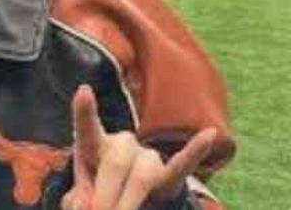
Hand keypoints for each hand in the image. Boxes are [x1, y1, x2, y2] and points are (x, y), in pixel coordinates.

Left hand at [61, 85, 216, 209]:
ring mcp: (146, 157)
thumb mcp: (83, 193)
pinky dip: (195, 150)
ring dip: (128, 202)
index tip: (84, 91)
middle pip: (116, 162)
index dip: (84, 110)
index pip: (87, 127)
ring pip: (142, 176)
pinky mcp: (169, 175)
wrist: (124, 199)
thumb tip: (86, 206)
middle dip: (105, 194)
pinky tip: (209, 134)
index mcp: (93, 144)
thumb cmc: (97, 190)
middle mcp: (121, 144)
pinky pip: (183, 163)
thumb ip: (81, 197)